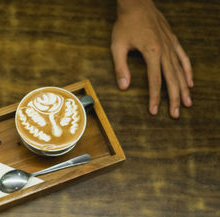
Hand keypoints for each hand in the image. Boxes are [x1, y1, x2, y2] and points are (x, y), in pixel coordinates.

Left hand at [111, 0, 192, 117]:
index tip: (154, 111)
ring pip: (180, 71)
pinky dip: (188, 71)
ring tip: (187, 103)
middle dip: (173, 99)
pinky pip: (184, 58)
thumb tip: (124, 87)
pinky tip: (190, 82)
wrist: (137, 5)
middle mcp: (165, 51)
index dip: (154, 98)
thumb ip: (121, 67)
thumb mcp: (117, 47)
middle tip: (175, 115)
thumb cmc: (125, 25)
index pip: (155, 81)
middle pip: (172, 79)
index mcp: (152, 53)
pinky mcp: (173, 41)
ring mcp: (171, 46)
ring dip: (183, 88)